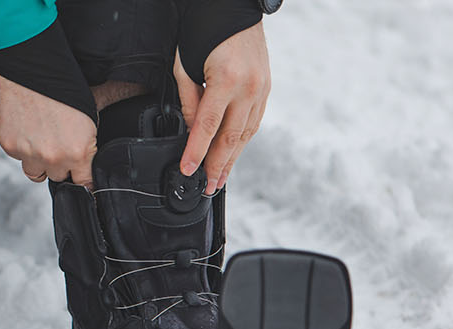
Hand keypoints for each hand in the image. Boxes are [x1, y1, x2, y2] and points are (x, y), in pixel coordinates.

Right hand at [0, 72, 96, 187]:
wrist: (33, 65)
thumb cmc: (64, 85)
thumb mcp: (89, 117)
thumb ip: (86, 145)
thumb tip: (85, 164)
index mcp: (78, 152)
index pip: (84, 183)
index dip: (83, 177)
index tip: (81, 175)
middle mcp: (53, 157)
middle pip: (59, 177)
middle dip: (61, 164)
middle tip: (60, 143)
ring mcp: (29, 153)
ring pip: (36, 173)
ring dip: (40, 162)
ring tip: (43, 138)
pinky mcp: (10, 145)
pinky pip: (19, 157)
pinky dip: (23, 147)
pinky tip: (28, 127)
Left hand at [174, 22, 269, 193]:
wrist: (236, 9)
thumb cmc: (207, 31)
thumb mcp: (186, 64)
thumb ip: (189, 99)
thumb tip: (191, 129)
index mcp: (227, 80)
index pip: (207, 126)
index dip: (196, 152)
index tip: (188, 170)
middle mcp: (249, 88)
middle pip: (231, 137)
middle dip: (217, 165)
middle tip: (208, 187)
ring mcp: (262, 89)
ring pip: (246, 134)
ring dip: (232, 159)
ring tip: (220, 178)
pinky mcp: (266, 89)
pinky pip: (254, 122)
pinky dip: (242, 141)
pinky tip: (233, 154)